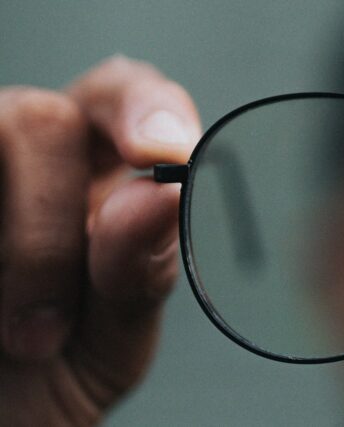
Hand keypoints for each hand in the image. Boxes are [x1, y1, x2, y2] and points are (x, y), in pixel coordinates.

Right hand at [0, 56, 198, 425]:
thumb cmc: (49, 382)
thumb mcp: (112, 337)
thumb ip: (140, 269)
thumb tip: (160, 194)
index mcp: (96, 180)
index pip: (125, 96)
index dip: (145, 107)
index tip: (163, 155)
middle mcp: (24, 163)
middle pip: (42, 117)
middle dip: (52, 223)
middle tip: (48, 327)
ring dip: (17, 249)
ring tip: (17, 340)